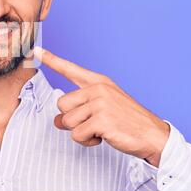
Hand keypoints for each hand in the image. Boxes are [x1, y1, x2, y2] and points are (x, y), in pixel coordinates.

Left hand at [34, 46, 169, 166]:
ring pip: (67, 121)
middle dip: (72, 118)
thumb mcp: (103, 107)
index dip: (51, 59)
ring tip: (100, 130)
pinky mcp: (101, 120)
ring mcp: (100, 103)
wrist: (153, 135)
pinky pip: (77, 135)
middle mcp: (97, 89)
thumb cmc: (126, 120)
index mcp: (98, 82)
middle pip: (61, 104)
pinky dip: (87, 141)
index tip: (36, 49)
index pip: (69, 68)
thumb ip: (79, 108)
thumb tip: (57, 120)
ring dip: (80, 132)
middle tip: (92, 123)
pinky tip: (103, 137)